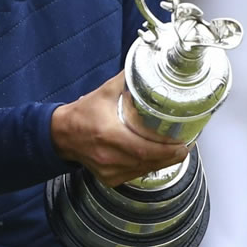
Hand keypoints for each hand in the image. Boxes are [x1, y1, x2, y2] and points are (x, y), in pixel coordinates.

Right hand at [50, 72, 187, 186]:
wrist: (62, 134)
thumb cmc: (82, 113)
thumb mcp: (103, 92)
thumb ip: (126, 80)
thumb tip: (145, 68)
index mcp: (108, 134)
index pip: (144, 148)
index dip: (167, 149)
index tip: (183, 143)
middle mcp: (109, 156)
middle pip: (148, 162)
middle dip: (171, 156)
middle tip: (185, 146)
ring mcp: (108, 170)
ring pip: (144, 170)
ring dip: (162, 162)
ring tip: (174, 151)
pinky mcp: (108, 178)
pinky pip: (135, 175)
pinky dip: (148, 167)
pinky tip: (155, 159)